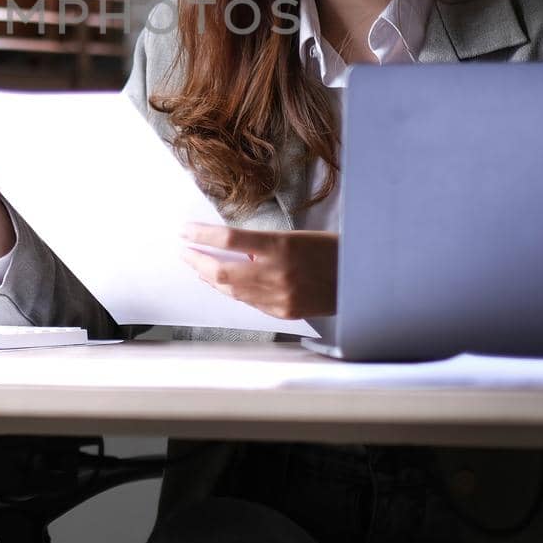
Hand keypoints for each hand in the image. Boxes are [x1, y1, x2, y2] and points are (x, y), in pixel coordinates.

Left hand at [179, 224, 338, 319]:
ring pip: (231, 291)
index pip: (228, 240)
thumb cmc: (329, 250)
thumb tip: (227, 250)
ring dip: (210, 278)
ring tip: (197, 266)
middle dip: (197, 261)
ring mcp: (279, 298)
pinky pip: (249, 302)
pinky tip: (224, 284)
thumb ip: (261, 245)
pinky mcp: (283, 312)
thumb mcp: (294, 237)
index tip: (185, 230)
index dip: (201, 235)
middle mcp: (277, 274)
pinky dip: (233, 292)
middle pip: (221, 271)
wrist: (359, 280)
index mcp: (281, 247)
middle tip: (184, 251)